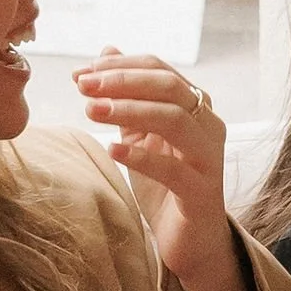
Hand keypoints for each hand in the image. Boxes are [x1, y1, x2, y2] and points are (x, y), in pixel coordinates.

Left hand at [73, 46, 246, 290]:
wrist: (191, 240)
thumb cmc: (166, 184)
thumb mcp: (142, 134)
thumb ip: (129, 95)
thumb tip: (107, 50)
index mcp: (196, 107)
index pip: (160, 70)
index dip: (120, 66)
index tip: (81, 73)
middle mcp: (209, 126)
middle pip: (169, 87)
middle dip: (123, 81)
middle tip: (83, 86)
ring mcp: (209, 158)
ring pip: (174, 119)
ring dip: (129, 110)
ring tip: (90, 111)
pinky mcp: (202, 192)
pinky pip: (173, 169)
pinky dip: (141, 155)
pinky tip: (112, 149)